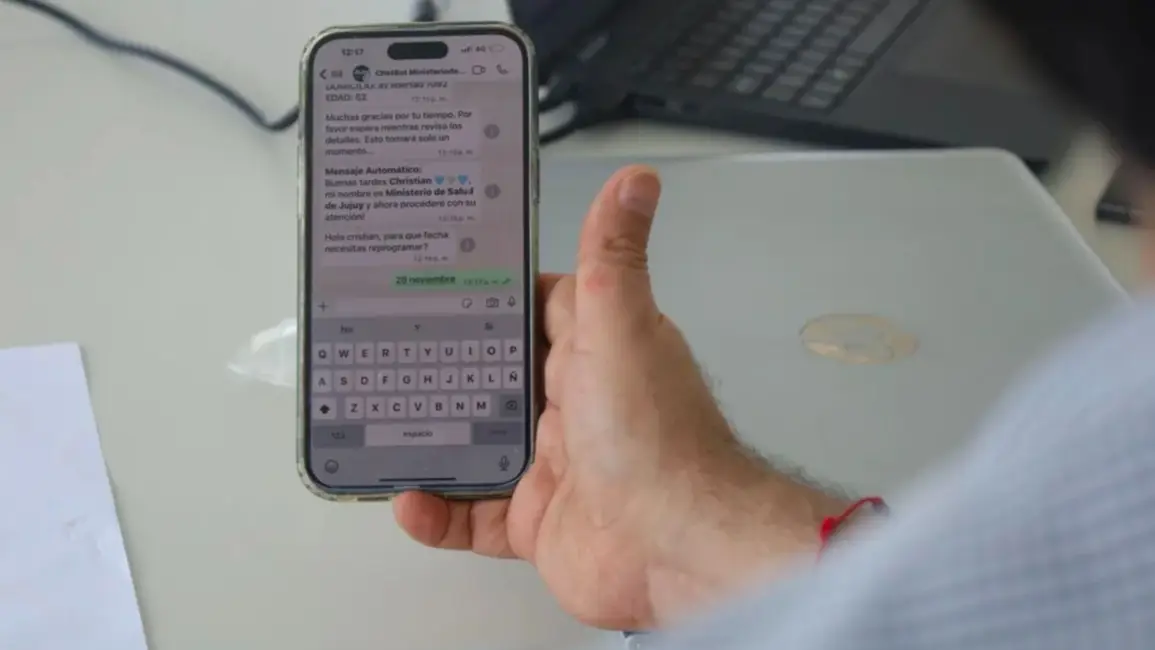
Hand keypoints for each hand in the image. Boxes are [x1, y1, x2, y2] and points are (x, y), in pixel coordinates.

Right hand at [394, 166, 844, 629]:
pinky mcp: (537, 522)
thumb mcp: (623, 326)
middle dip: (444, 365)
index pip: (537, 309)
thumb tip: (635, 178)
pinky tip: (407, 499)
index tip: (434, 271)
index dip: (490, 291)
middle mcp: (573, 406)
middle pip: (496, 378)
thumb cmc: (653, 434)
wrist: (677, 548)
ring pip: (477, 445)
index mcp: (594, 352)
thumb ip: (613, 255)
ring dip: (430, 437)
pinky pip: (474, 517)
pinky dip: (438, 512)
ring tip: (375, 422)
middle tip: (379, 347)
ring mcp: (553, 466)